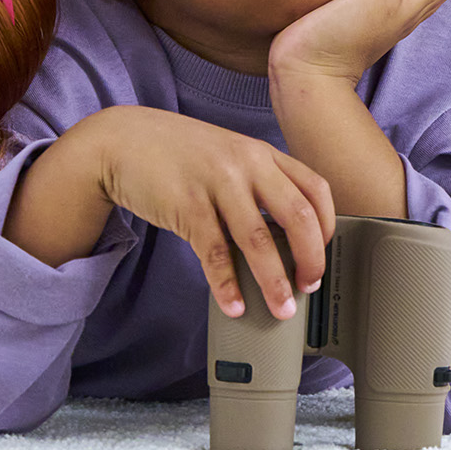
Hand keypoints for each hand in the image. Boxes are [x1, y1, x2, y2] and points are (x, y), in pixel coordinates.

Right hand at [4, 107, 334, 321]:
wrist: (122, 140)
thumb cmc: (178, 154)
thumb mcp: (226, 155)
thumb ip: (256, 182)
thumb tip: (286, 236)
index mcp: (261, 152)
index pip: (315, 189)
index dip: (328, 227)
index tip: (325, 254)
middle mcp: (245, 163)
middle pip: (298, 216)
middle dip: (311, 259)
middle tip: (309, 286)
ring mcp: (216, 182)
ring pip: (259, 239)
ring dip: (274, 282)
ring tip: (281, 308)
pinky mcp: (186, 204)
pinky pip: (214, 252)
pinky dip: (226, 284)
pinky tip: (232, 304)